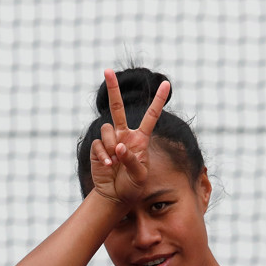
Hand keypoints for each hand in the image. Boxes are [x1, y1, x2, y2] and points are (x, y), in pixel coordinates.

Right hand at [90, 69, 169, 205]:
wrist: (116, 195)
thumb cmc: (132, 185)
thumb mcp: (140, 175)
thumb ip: (132, 160)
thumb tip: (119, 146)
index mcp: (140, 139)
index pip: (151, 116)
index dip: (158, 101)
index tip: (167, 84)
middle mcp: (124, 135)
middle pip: (117, 107)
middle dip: (112, 88)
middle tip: (106, 70)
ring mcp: (110, 140)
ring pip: (107, 130)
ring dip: (111, 145)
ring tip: (115, 162)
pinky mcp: (98, 148)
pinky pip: (98, 144)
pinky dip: (103, 155)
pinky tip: (108, 166)